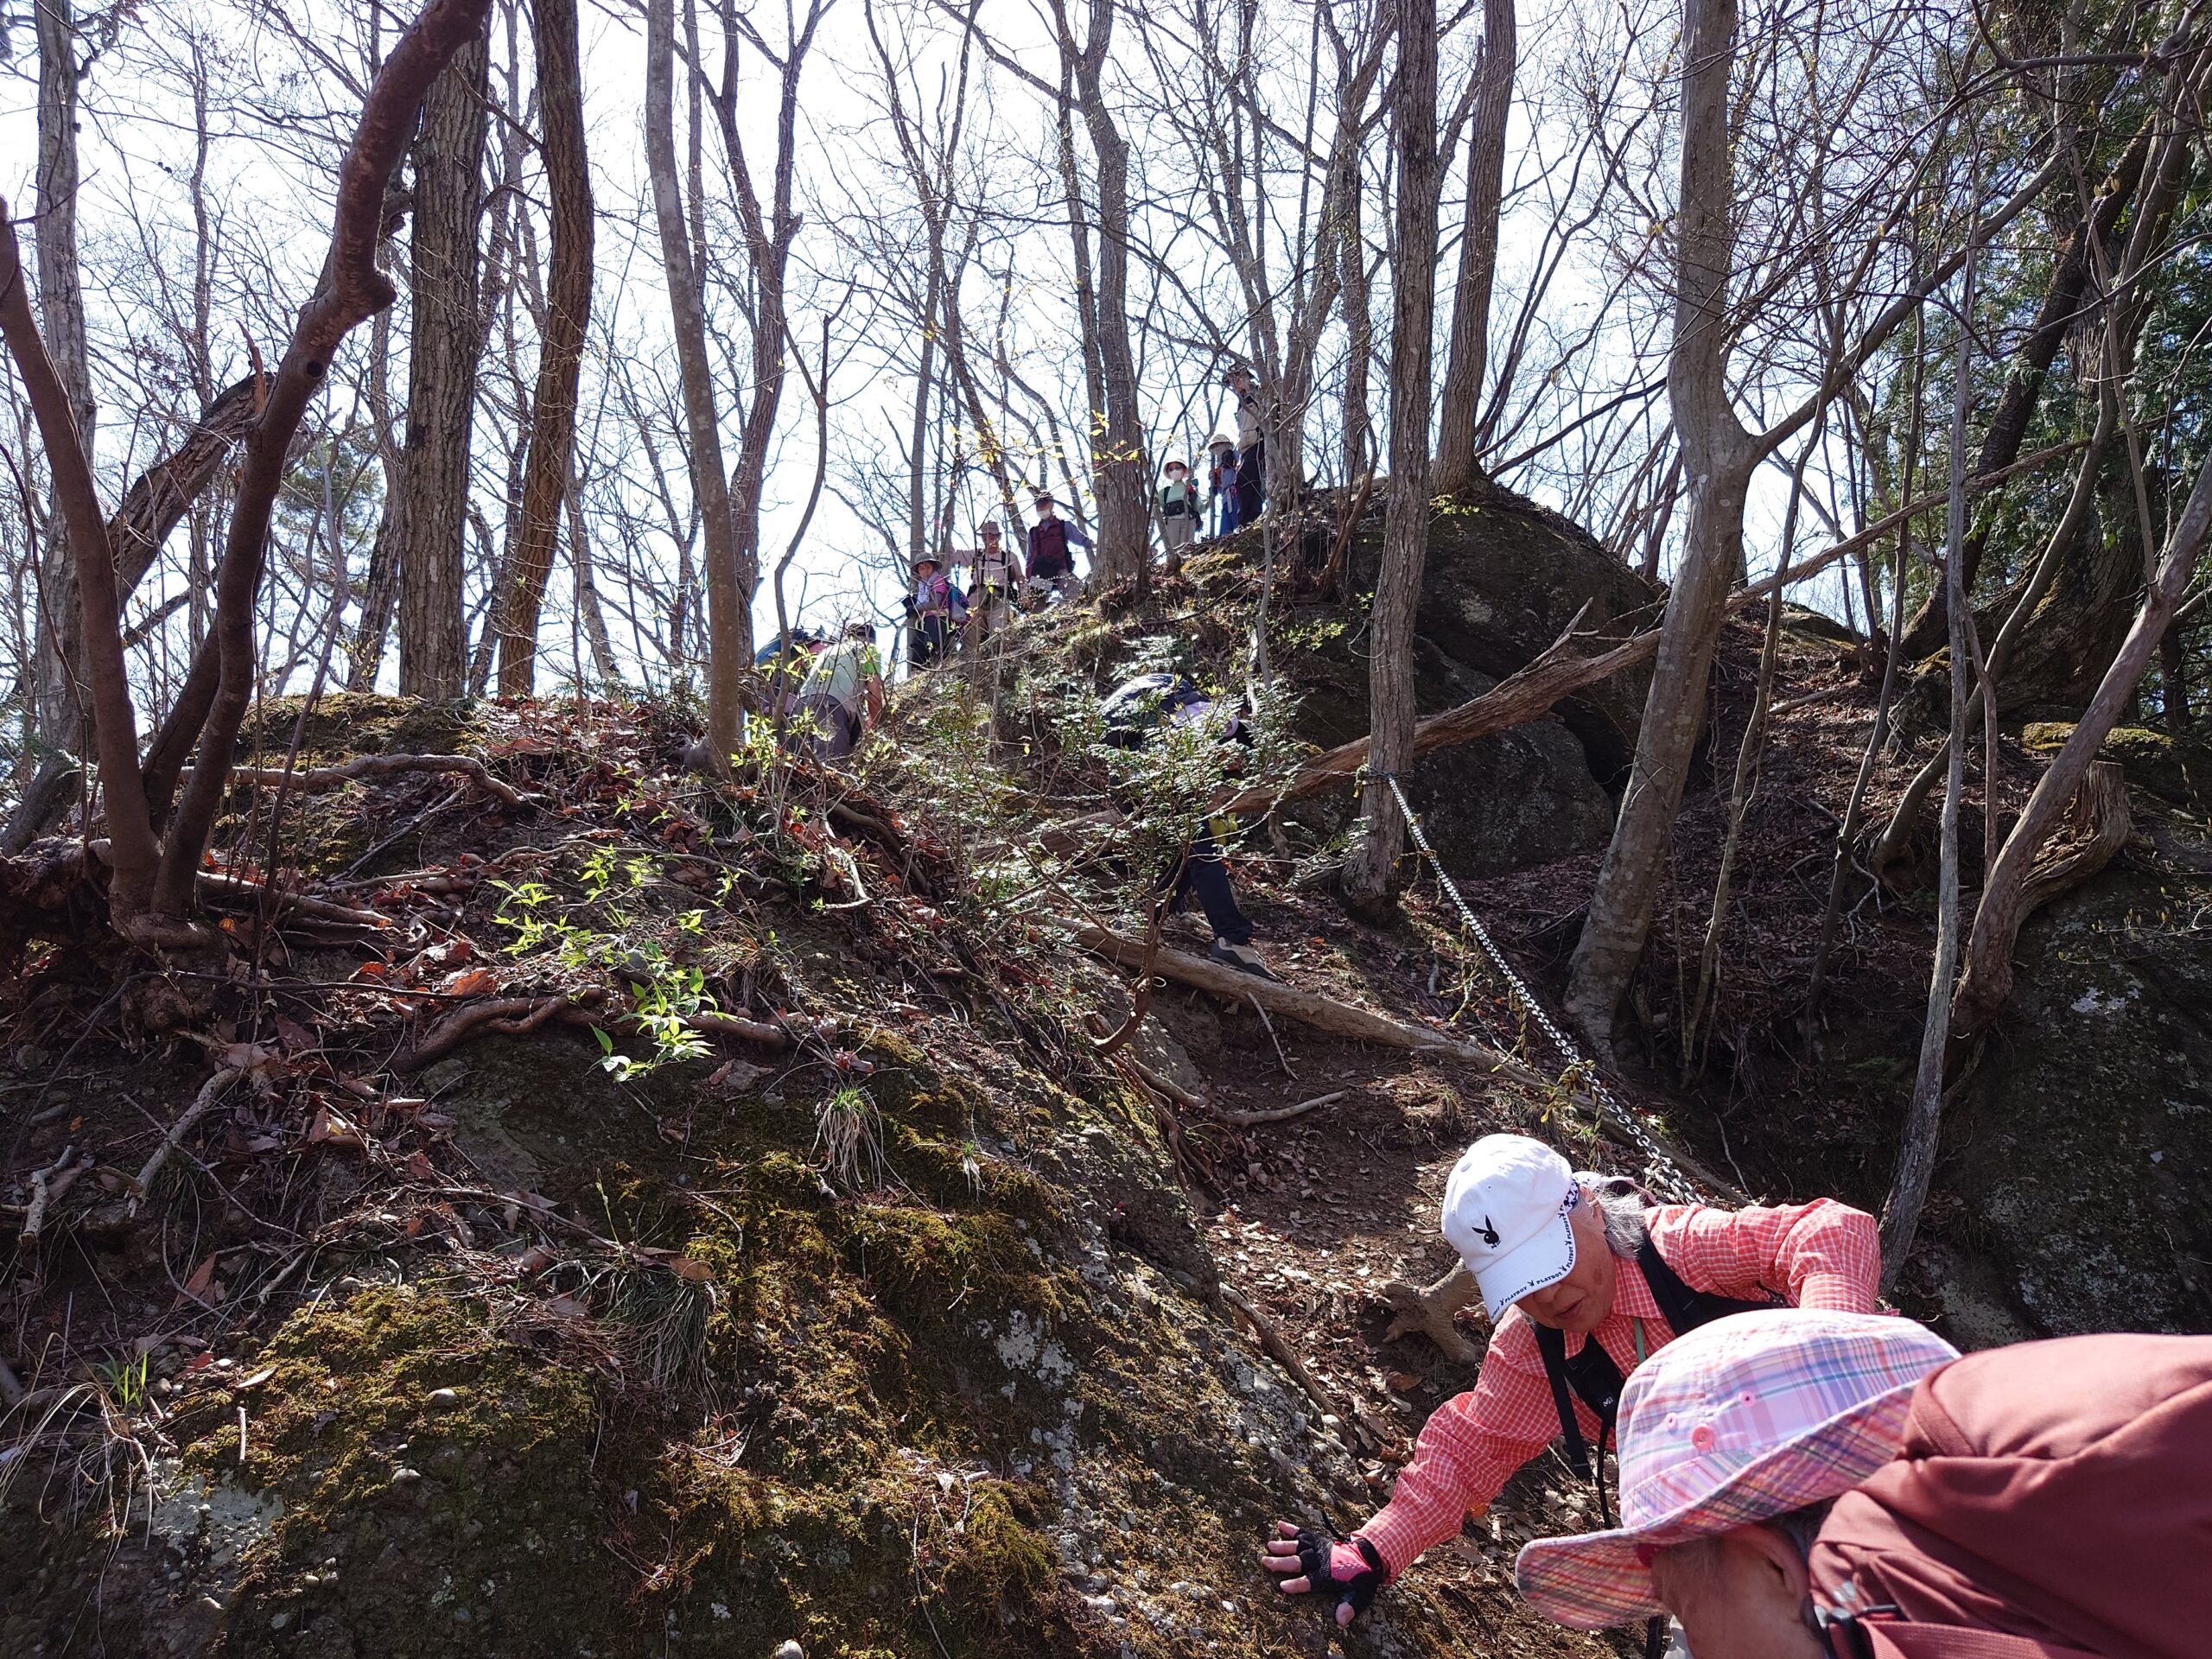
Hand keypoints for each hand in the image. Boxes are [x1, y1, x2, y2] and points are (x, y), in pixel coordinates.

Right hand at [1260, 1522, 1386, 1625]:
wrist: (1368, 1557)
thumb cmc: (1360, 1579)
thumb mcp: (1359, 1597)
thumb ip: (1349, 1607)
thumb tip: (1341, 1621)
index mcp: (1327, 1576)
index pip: (1310, 1582)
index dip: (1297, 1584)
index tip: (1282, 1586)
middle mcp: (1320, 1561)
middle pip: (1299, 1562)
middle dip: (1282, 1562)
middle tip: (1266, 1562)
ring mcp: (1319, 1548)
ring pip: (1299, 1546)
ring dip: (1284, 1546)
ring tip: (1269, 1545)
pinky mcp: (1318, 1540)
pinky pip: (1304, 1533)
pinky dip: (1293, 1528)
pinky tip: (1280, 1524)